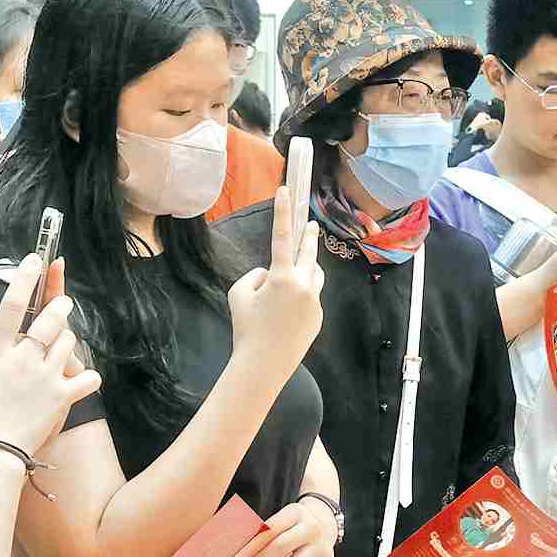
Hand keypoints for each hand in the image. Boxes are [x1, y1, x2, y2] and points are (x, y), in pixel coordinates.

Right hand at [0, 254, 99, 456]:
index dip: (24, 278)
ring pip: (69, 343)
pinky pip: (87, 378)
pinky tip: (82, 380)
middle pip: (52, 318)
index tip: (35, 259)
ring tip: (60, 348)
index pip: (12, 305)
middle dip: (61, 306)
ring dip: (67, 342)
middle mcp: (23, 358)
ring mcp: (46, 377)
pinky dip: (87, 378)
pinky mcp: (62, 397)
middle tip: (62, 305)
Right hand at [229, 184, 324, 371]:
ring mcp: (314, 301)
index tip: (285, 192)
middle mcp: (303, 285)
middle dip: (309, 236)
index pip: (282, 236)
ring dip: (306, 269)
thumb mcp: (239, 294)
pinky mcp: (318, 316)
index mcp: (281, 277)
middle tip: (311, 224)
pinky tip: (286, 314)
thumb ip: (255, 276)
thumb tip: (269, 274)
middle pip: (309, 252)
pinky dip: (300, 298)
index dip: (283, 212)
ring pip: (314, 276)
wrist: (264, 364)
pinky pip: (311, 298)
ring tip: (293, 274)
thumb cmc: (246, 328)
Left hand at [236, 496, 338, 556]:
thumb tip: (230, 548)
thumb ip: (259, 532)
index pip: (270, 529)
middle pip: (280, 547)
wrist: (324, 522)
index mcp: (296, 512)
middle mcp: (312, 527)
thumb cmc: (291, 524)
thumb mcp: (280, 519)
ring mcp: (321, 546)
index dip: (251, 545)